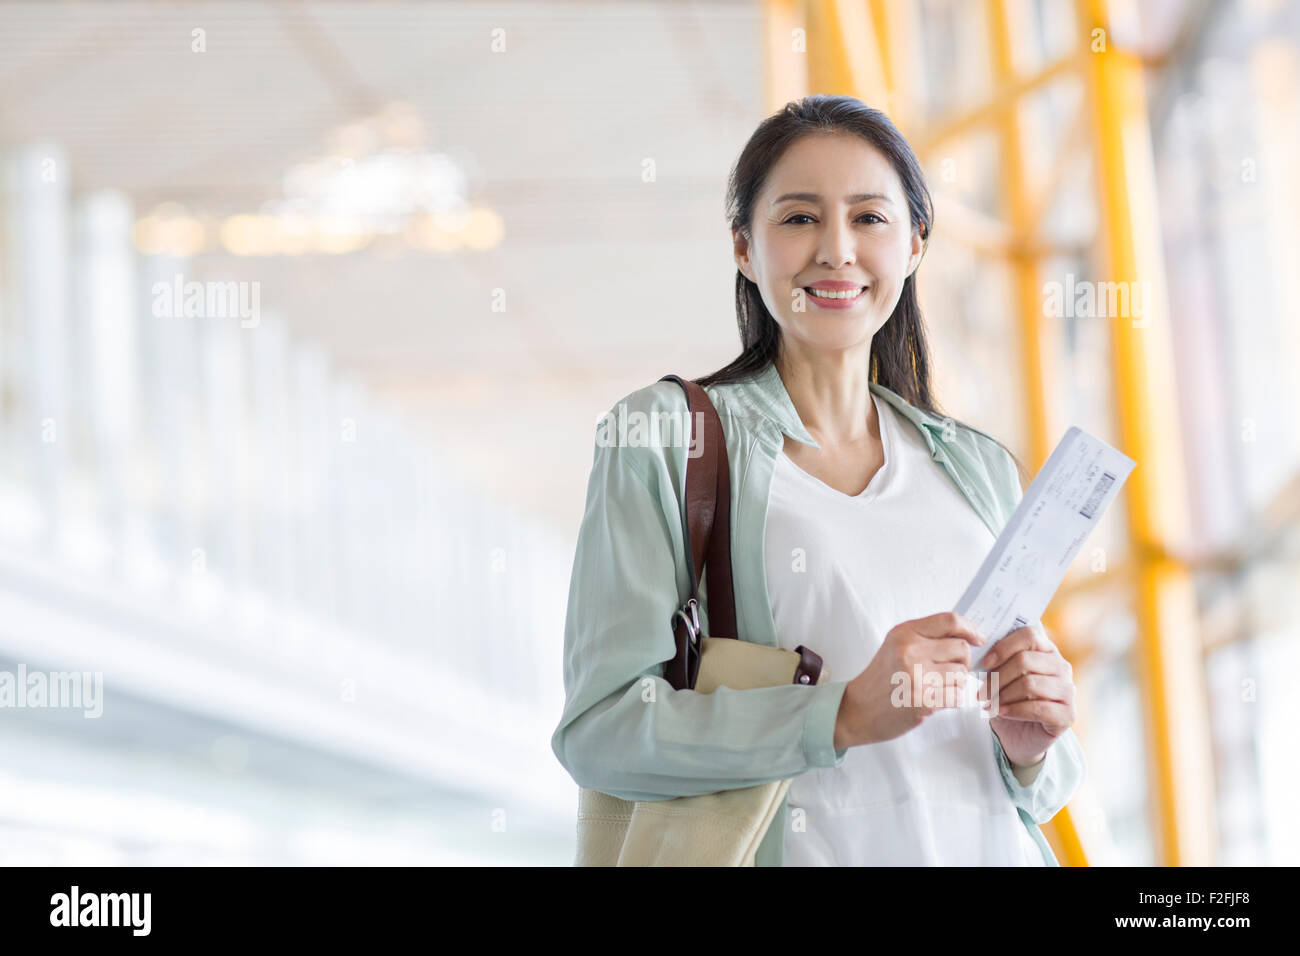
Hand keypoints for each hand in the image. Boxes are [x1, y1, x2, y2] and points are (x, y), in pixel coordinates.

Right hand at [835, 612, 985, 748]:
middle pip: (962, 649)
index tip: (978, 638)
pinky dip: (952, 698)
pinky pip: (956, 696)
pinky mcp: (923, 702)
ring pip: (962, 674)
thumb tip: (966, 636)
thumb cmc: (882, 677)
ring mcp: (917, 678)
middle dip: (963, 661)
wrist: (858, 708)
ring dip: (957, 682)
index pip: (950, 621)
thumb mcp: (896, 645)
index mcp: (905, 634)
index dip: (970, 629)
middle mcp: (910, 652)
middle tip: (952, 669)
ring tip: (939, 685)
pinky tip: (936, 698)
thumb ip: (926, 637)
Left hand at [977, 622, 1074, 766]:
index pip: (1029, 635)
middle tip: (980, 691)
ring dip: (1003, 695)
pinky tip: (1000, 712)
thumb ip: (996, 661)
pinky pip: (1038, 708)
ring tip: (988, 703)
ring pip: (1030, 684)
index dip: (1004, 647)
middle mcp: (1062, 667)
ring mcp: (1068, 691)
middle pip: (1026, 660)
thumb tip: (978, 651)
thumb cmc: (1009, 700)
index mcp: (1047, 650)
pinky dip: (1014, 710)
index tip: (984, 663)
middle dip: (997, 677)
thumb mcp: (1001, 677)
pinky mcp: (1068, 714)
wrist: (1020, 735)